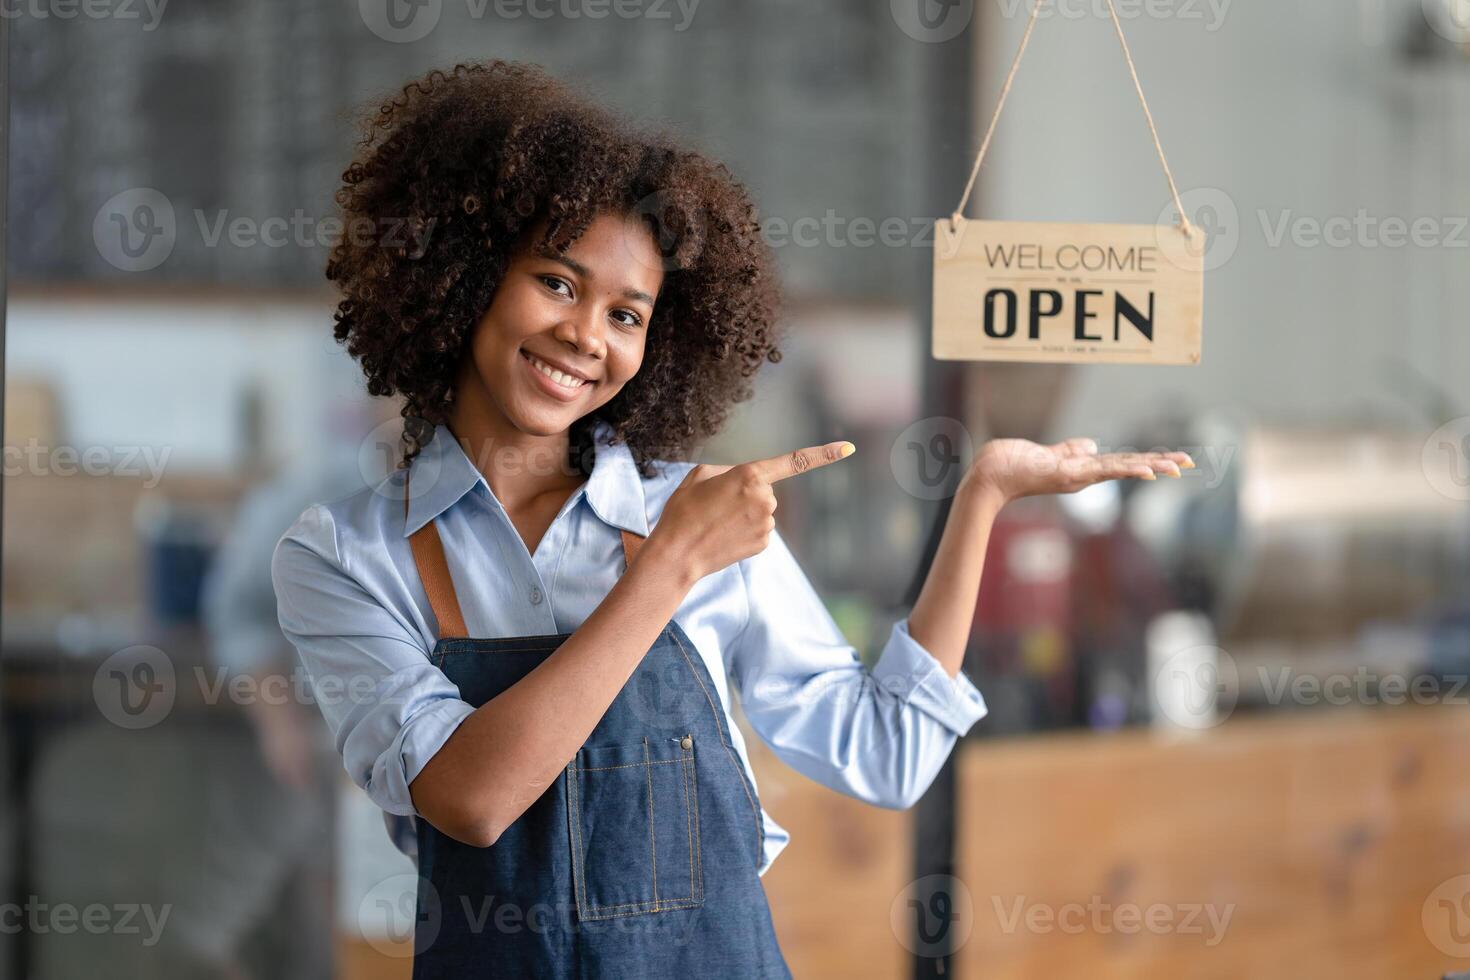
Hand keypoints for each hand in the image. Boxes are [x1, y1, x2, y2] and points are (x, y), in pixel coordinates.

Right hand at [649, 441, 855, 581]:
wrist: (677, 554)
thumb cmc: (683, 511)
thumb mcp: (700, 476)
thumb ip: (730, 470)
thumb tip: (745, 480)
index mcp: (750, 475)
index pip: (795, 461)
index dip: (824, 454)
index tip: (848, 448)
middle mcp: (765, 498)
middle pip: (765, 489)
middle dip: (747, 493)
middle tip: (717, 505)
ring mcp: (767, 524)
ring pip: (763, 510)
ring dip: (745, 513)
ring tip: (716, 522)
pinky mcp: (764, 543)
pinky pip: (760, 529)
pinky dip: (745, 531)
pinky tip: (725, 536)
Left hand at [966, 437, 1193, 507]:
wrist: (991, 475)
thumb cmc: (1014, 464)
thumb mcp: (1049, 453)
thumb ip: (1071, 450)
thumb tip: (1092, 444)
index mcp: (1082, 469)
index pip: (1122, 462)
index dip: (1147, 460)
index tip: (1171, 460)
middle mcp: (1084, 476)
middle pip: (1129, 466)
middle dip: (1160, 464)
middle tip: (1189, 463)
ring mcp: (1078, 477)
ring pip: (1123, 468)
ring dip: (1153, 466)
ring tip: (1179, 466)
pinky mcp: (1069, 475)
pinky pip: (1105, 470)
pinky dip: (1129, 470)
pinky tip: (1149, 471)